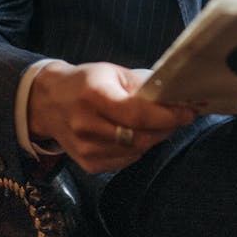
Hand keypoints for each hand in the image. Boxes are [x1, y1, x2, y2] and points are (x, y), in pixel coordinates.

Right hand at [27, 60, 196, 172]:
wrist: (48, 103)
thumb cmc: (85, 82)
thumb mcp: (112, 72)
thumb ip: (141, 85)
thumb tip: (174, 95)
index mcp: (94, 96)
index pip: (136, 113)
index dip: (166, 116)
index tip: (188, 112)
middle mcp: (87, 125)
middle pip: (139, 136)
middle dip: (166, 128)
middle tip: (180, 117)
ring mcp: (86, 149)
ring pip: (135, 151)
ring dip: (154, 138)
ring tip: (159, 123)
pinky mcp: (87, 164)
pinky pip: (125, 161)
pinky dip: (138, 148)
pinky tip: (137, 134)